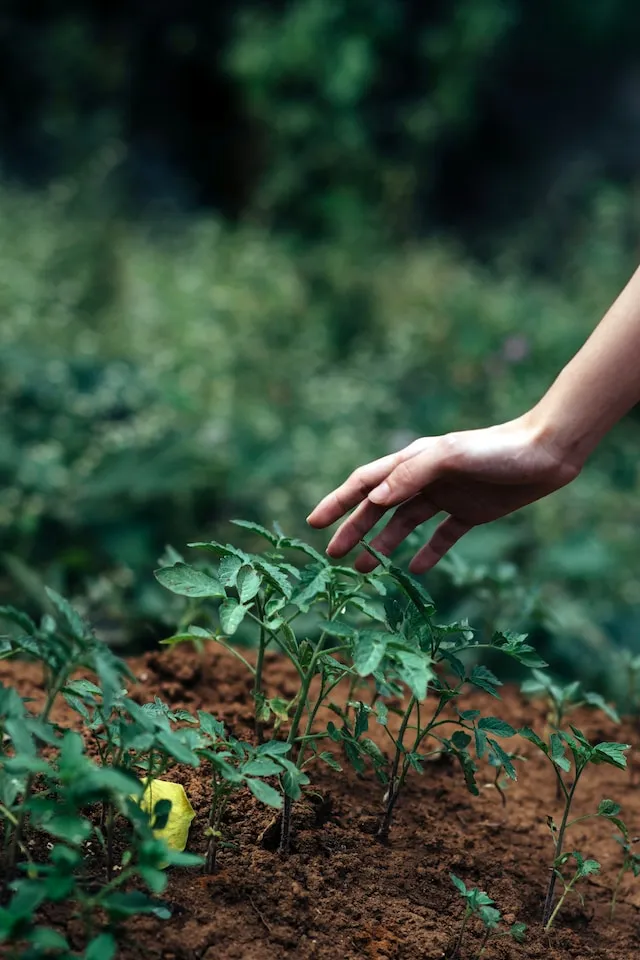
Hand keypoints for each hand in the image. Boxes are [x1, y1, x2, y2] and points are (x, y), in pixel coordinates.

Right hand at [307, 413, 580, 573]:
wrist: (546, 453)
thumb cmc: (497, 449)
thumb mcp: (451, 456)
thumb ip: (410, 475)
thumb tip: (374, 500)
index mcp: (413, 460)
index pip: (365, 483)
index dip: (338, 501)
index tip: (313, 522)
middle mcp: (424, 479)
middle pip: (379, 507)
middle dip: (353, 529)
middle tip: (333, 555)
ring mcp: (446, 496)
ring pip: (404, 524)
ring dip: (383, 545)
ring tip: (365, 570)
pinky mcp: (470, 513)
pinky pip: (441, 536)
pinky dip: (427, 552)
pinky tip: (415, 569)